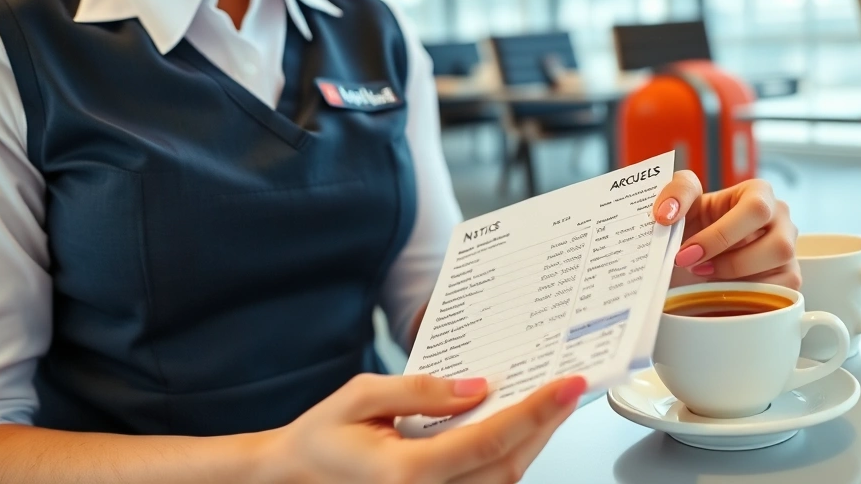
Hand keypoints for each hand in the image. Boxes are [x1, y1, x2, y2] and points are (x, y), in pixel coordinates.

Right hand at [264, 373, 585, 483]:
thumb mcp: (361, 396)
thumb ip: (421, 390)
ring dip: (531, 444)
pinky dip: (506, 460)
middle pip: (508, 467)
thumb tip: (477, 387)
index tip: (566, 386)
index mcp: (406, 473)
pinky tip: (512, 433)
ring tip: (548, 406)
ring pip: (502, 483)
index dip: (535, 412)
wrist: (292, 479)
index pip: (488, 441)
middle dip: (545, 425)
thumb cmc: (319, 439)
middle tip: (568, 391)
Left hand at [652, 173, 799, 288]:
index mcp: (758, 193)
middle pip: (778, 244)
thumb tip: (667, 213)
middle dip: (731, 263)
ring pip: (782, 272)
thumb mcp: (681, 203)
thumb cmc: (693, 224)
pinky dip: (750, 297)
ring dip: (740, 279)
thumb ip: (675, 193)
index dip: (720, 235)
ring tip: (706, 277)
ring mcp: (787, 249)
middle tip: (694, 268)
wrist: (691, 252)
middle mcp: (780, 219)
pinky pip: (783, 293)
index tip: (686, 253)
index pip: (755, 209)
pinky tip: (724, 290)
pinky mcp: (788, 277)